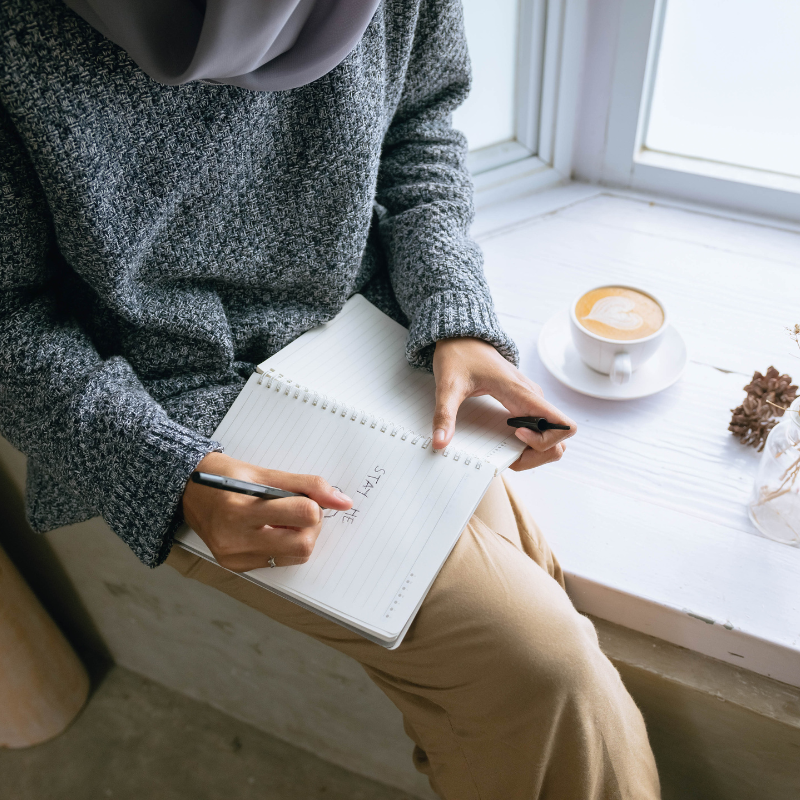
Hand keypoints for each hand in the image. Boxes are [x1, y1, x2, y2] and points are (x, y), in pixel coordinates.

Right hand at [182, 452, 352, 571]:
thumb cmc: (224, 476)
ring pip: (295, 556)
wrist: (185, 491)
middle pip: (304, 544)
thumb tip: (343, 501)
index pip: (303, 514)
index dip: (313, 505)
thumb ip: (307, 485)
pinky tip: (268, 530)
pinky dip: (283, 545)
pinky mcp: (237, 567)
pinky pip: (279, 561)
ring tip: (281, 519)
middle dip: (311, 526)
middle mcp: (235, 539)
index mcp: (240, 508)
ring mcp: (235, 557)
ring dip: (300, 537)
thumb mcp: (264, 472)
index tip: (305, 497)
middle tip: (298, 510)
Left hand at [432, 338, 575, 470]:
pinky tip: (505, 441)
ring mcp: (531, 401)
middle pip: (560, 440)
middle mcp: (533, 398)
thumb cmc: (460, 356)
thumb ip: (445, 415)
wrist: (462, 337)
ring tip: (508, 451)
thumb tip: (440, 443)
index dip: (544, 441)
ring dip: (535, 452)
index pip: (562, 424)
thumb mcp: (448, 386)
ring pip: (552, 437)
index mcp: (522, 393)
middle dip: (539, 455)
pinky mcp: (524, 403)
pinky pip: (540, 429)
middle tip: (510, 455)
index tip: (515, 435)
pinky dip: (529, 444)